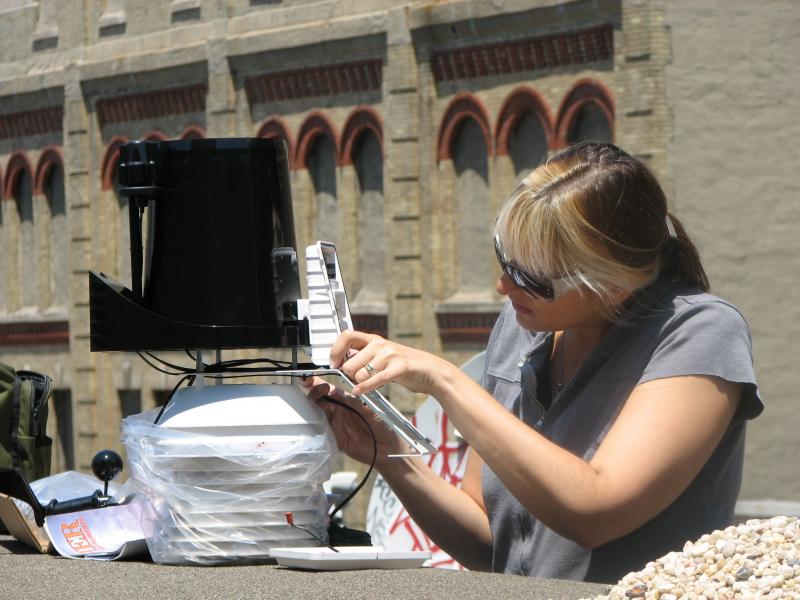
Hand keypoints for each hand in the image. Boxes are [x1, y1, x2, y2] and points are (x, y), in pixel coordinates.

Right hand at [299, 376, 406, 466]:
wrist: (389, 447)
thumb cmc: (383, 425)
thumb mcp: (369, 408)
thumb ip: (353, 401)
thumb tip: (336, 392)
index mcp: (345, 401)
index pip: (328, 390)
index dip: (318, 384)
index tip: (313, 378)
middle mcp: (338, 412)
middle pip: (319, 400)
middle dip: (316, 391)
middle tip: (322, 388)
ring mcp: (336, 425)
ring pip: (319, 413)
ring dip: (319, 404)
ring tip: (324, 399)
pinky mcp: (336, 439)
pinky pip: (325, 430)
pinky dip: (322, 422)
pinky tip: (326, 415)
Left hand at [329, 330, 453, 396]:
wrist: (431, 371)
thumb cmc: (404, 365)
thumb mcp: (382, 355)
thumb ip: (363, 356)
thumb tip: (341, 360)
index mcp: (374, 339)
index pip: (346, 336)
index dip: (335, 350)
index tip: (333, 362)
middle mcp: (380, 344)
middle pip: (349, 364)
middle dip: (350, 376)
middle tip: (359, 379)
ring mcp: (390, 355)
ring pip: (359, 375)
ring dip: (362, 384)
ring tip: (373, 383)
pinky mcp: (399, 367)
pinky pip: (374, 380)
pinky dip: (364, 388)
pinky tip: (359, 392)